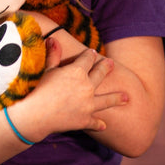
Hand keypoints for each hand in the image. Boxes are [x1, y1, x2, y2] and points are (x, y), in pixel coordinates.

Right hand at [13, 41, 127, 140]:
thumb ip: (53, 54)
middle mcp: (87, 86)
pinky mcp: (86, 120)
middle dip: (106, 68)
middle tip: (112, 64)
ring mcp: (89, 104)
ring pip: (107, 100)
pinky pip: (96, 122)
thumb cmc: (40, 89)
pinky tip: (104, 125)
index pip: (87, 59)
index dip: (89, 55)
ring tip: (127, 97)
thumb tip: (52, 38)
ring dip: (116, 98)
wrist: (37, 115)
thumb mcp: (47, 69)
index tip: (92, 52)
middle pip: (100, 74)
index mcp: (78, 71)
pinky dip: (99, 124)